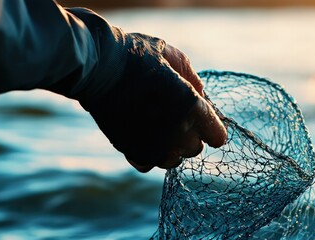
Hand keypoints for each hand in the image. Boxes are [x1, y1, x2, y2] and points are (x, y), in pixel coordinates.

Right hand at [80, 33, 226, 172]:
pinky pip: (149, 164)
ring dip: (170, 147)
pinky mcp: (133, 151)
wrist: (97, 66)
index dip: (211, 127)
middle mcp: (177, 131)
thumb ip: (192, 78)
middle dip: (189, 135)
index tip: (202, 119)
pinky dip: (148, 154)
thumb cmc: (135, 55)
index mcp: (192, 106)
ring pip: (173, 160)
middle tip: (173, 116)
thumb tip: (201, 93)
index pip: (217, 136)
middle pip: (195, 148)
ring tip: (157, 127)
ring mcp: (155, 145)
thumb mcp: (171, 56)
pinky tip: (142, 136)